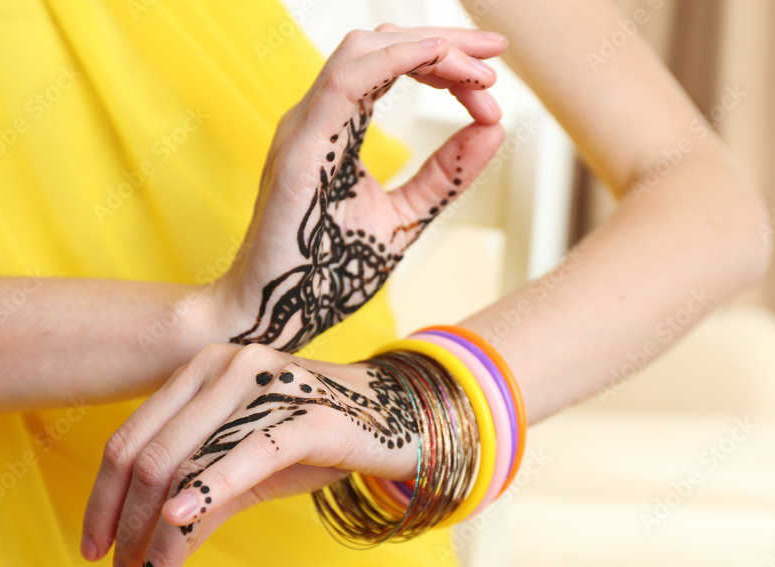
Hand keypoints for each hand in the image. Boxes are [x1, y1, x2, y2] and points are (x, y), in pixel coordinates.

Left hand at [81, 343, 418, 566]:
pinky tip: (178, 522)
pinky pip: (250, 453)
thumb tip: (146, 555)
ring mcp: (268, 383)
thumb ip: (196, 497)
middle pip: (150, 456)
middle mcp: (226, 366)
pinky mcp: (310, 412)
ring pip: (189, 464)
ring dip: (158, 535)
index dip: (102, 501)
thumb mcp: (244, 469)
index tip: (95, 549)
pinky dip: (210, 488)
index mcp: (200, 370)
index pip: (130, 440)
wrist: (394, 416)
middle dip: (127, 527)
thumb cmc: (314, 439)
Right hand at [215, 26, 506, 351]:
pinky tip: (438, 61)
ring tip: (479, 73)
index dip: (443, 61)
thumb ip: (446, 175)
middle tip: (497, 51)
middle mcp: (317, 118)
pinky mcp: (300, 151)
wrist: (277, 316)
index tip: (490, 84)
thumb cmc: (329, 271)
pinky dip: (394, 63)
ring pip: (362, 50)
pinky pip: (344, 84)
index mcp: (335, 128)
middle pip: (380, 44)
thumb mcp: (404, 216)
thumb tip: (495, 129)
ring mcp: (304, 130)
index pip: (389, 65)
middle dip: (444, 42)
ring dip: (428, 50)